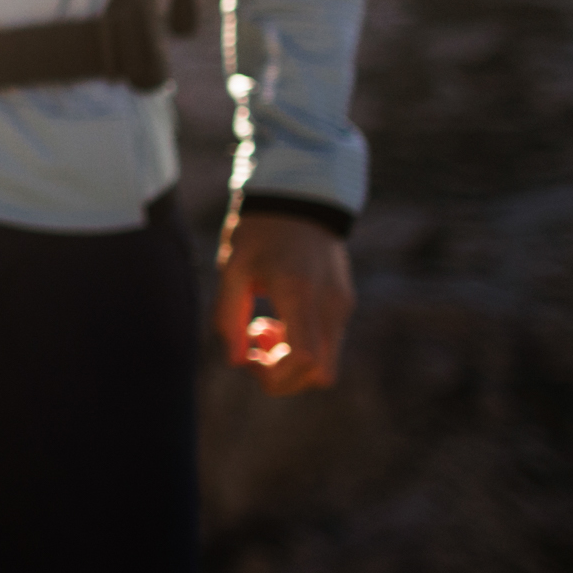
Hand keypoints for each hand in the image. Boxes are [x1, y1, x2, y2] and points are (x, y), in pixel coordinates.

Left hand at [215, 210, 350, 395]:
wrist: (299, 196)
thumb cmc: (259, 229)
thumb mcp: (232, 268)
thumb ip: (228, 316)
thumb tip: (234, 361)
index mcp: (299, 293)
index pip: (306, 359)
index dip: (276, 375)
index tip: (248, 358)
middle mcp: (329, 304)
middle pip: (320, 374)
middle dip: (283, 376)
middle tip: (253, 347)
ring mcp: (342, 305)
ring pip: (326, 363)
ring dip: (292, 361)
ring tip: (264, 326)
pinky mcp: (344, 302)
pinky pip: (327, 343)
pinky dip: (303, 345)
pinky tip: (280, 317)